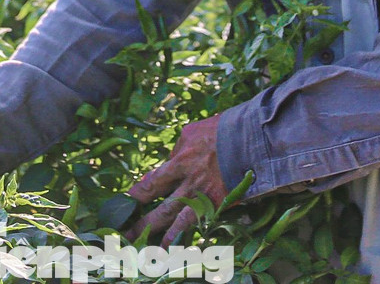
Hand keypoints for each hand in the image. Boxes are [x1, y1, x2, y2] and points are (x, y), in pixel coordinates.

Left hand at [126, 114, 228, 246]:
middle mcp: (188, 180)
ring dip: (160, 234)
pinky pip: (198, 223)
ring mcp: (204, 194)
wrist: (254, 138)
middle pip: (159, 205)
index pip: (152, 182)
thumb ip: (177, 152)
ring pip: (176, 218)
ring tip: (146, 248)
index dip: (137, 196)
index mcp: (180, 160)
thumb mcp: (193, 133)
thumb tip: (167, 166)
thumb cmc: (222, 131)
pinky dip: (185, 235)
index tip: (126, 204)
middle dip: (142, 222)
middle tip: (125, 234)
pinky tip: (176, 245)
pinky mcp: (219, 203)